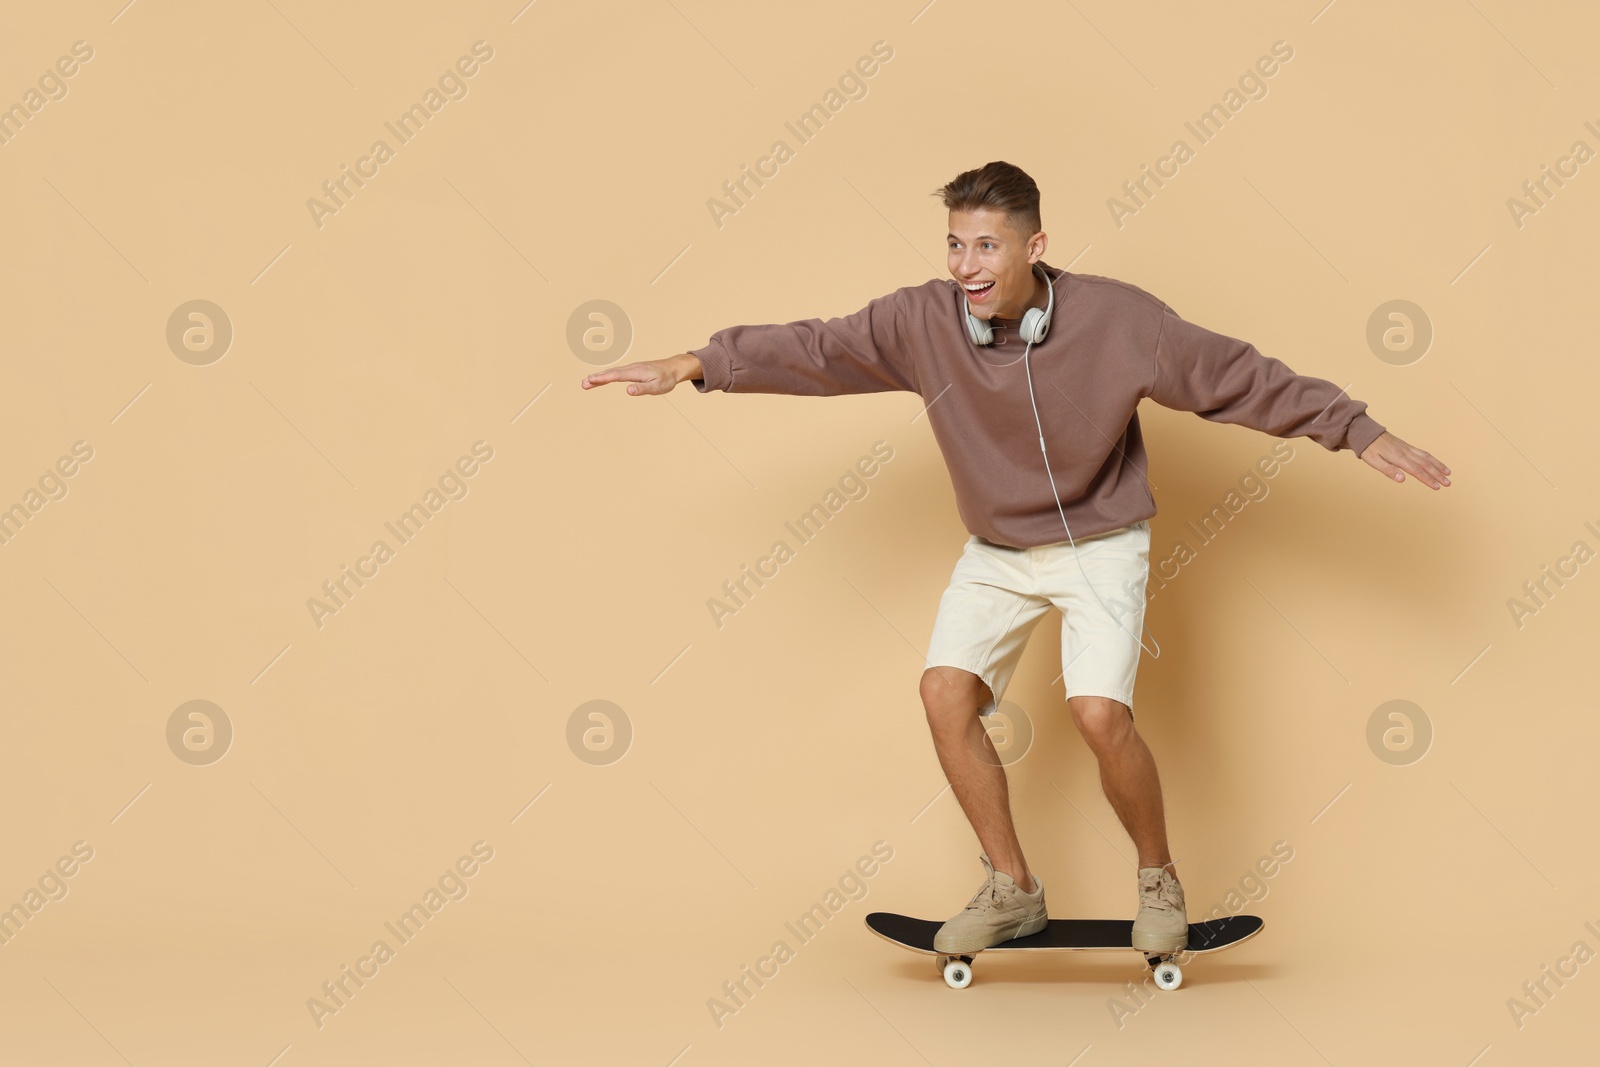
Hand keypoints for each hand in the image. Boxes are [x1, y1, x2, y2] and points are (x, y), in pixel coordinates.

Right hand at [579, 354, 695, 395]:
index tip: (591, 380)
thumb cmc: (666, 379)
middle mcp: (631, 368)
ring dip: (598, 377)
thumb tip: (627, 391)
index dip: (603, 378)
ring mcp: (630, 368)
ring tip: (586, 383)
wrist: (673, 368)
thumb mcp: (657, 387)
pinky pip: (615, 373)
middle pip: (610, 373)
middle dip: (596, 378)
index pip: (616, 375)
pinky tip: (599, 379)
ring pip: (612, 372)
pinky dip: (605, 376)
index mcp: (636, 372)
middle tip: (583, 384)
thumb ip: (642, 389)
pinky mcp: (631, 370)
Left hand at [1358, 431, 1450, 488]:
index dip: (1427, 479)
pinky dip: (1433, 459)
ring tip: (1448, 474)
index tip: (1437, 487)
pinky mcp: (1407, 446)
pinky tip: (1437, 463)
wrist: (1366, 433)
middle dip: (1437, 474)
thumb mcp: (1374, 462)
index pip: (1416, 470)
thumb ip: (1388, 470)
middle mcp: (1406, 452)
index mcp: (1398, 457)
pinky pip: (1423, 452)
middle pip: (1425, 464)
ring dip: (1438, 466)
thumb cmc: (1369, 449)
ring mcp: (1408, 448)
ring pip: (1427, 457)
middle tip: (1448, 483)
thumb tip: (1402, 479)